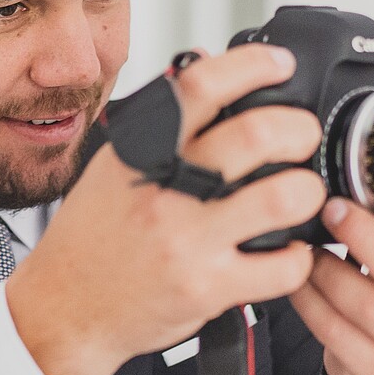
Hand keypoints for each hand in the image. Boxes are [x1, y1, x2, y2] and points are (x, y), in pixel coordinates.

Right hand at [7, 44, 326, 374]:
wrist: (66, 308)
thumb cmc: (91, 241)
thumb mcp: (112, 168)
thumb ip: (157, 126)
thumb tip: (201, 72)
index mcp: (144, 151)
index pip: (202, 85)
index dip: (253, 66)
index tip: (280, 66)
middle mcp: (167, 189)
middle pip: (257, 134)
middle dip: (298, 129)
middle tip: (303, 137)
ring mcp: (188, 239)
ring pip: (281, 197)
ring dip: (307, 191)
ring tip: (302, 195)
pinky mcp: (208, 287)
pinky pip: (282, 266)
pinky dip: (298, 257)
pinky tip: (285, 252)